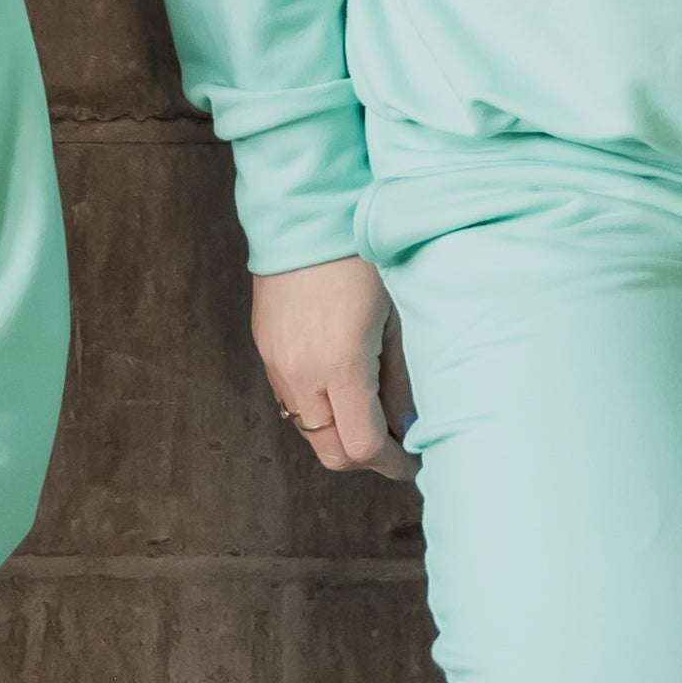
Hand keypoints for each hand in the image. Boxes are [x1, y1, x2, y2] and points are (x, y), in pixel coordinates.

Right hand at [251, 254, 411, 478]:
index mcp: (340, 365)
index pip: (364, 446)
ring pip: (310, 432)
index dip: (394, 463)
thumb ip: (400, 381)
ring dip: (342, 435)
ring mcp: (277, 367)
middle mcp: (301, 375)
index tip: (415, 461)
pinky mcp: (266, 354)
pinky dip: (321, 411)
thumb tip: (408, 427)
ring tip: (374, 413)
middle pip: (332, 454)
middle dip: (366, 459)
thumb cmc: (360, 261)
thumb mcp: (395, 320)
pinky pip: (294, 404)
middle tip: (397, 446)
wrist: (305, 219)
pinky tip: (345, 389)